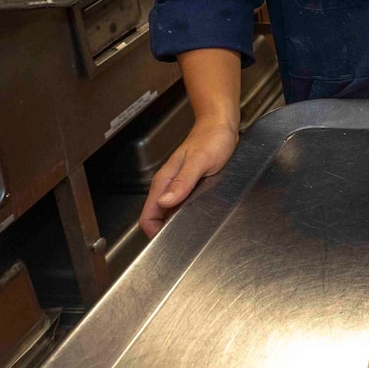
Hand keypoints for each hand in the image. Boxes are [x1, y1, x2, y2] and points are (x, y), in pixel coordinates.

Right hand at [140, 118, 238, 238]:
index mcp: (164, 181)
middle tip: (185, 240)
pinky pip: (182, 205)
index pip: (148, 215)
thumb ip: (183, 181)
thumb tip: (165, 201)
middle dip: (166, 232)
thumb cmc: (211, 138)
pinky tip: (200, 216)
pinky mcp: (189, 186)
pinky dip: (187, 213)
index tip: (168, 242)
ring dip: (177, 223)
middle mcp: (168, 185)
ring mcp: (178, 186)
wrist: (220, 125)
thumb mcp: (200, 160)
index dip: (154, 232)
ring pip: (170, 213)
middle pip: (158, 218)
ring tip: (194, 230)